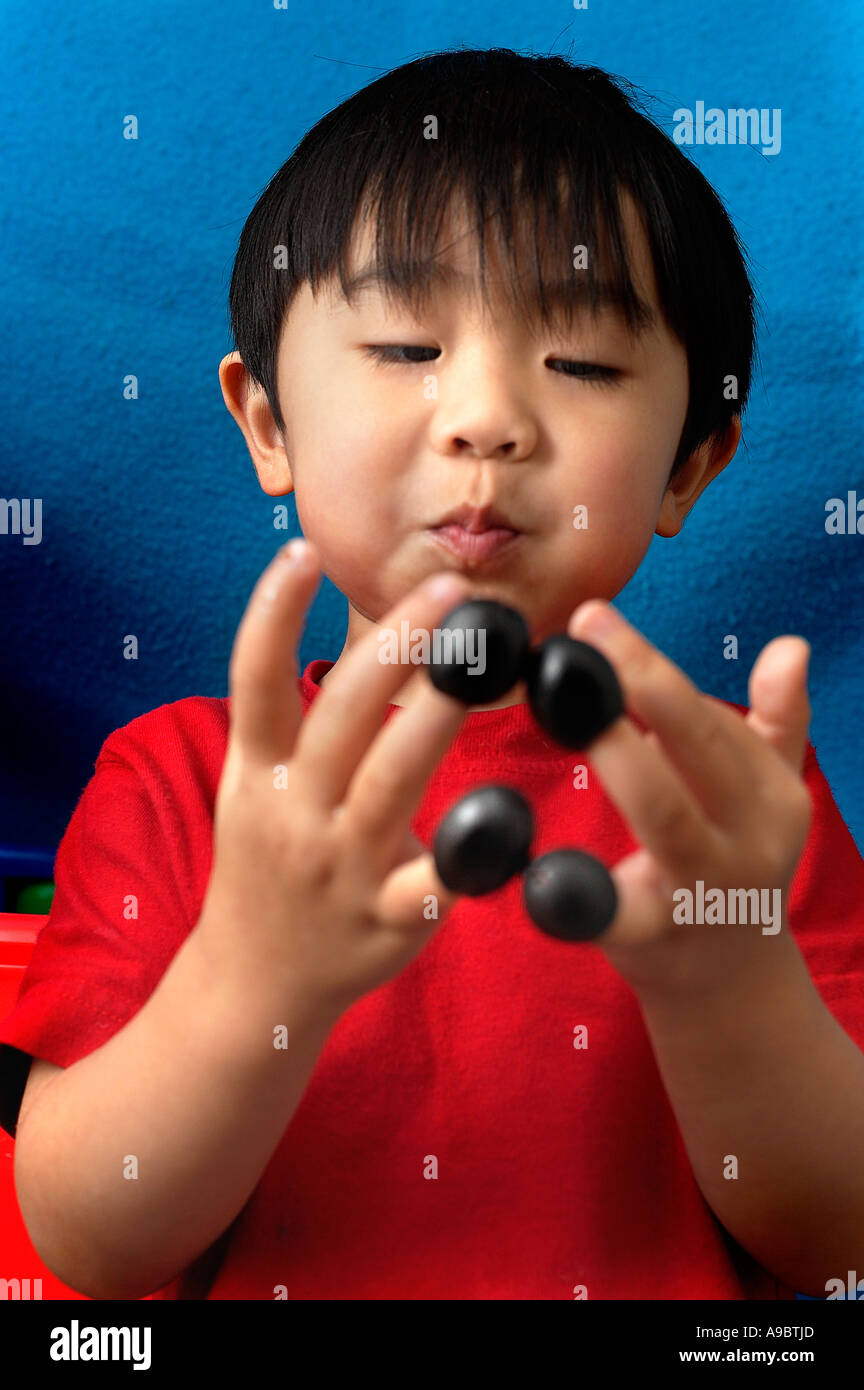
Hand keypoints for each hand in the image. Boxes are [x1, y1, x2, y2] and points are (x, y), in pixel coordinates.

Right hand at [197, 540, 472, 1021]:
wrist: (255, 983)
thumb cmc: (269, 868)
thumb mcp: (255, 793)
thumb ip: (293, 727)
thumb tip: (359, 641)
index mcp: (257, 773)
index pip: (252, 679)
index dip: (271, 613)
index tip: (302, 550)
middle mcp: (293, 812)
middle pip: (341, 713)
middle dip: (396, 645)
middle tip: (447, 590)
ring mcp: (339, 867)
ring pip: (391, 778)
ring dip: (437, 714)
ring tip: (482, 661)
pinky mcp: (386, 919)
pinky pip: (437, 878)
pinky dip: (474, 848)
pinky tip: (512, 817)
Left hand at [567, 600, 812, 1000]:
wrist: (730, 986)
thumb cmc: (734, 865)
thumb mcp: (770, 799)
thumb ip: (778, 723)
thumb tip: (790, 646)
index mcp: (773, 797)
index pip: (710, 720)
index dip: (653, 668)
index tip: (593, 616)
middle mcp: (748, 838)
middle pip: (700, 751)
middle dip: (643, 687)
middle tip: (580, 630)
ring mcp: (701, 890)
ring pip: (668, 816)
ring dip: (624, 760)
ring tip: (573, 711)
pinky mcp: (648, 939)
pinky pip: (607, 908)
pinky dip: (570, 886)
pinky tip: (528, 857)